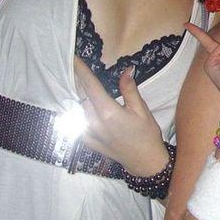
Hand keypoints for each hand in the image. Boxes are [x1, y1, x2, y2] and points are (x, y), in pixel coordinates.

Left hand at [74, 56, 167, 176]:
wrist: (144, 162)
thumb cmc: (147, 134)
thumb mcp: (142, 110)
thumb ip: (129, 89)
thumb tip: (126, 70)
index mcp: (108, 112)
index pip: (90, 86)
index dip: (81, 70)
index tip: (73, 57)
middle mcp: (94, 122)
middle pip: (82, 96)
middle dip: (82, 82)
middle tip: (81, 69)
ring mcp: (89, 133)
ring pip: (80, 108)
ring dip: (83, 97)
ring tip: (87, 88)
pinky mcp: (88, 141)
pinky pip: (79, 121)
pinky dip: (82, 112)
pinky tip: (89, 109)